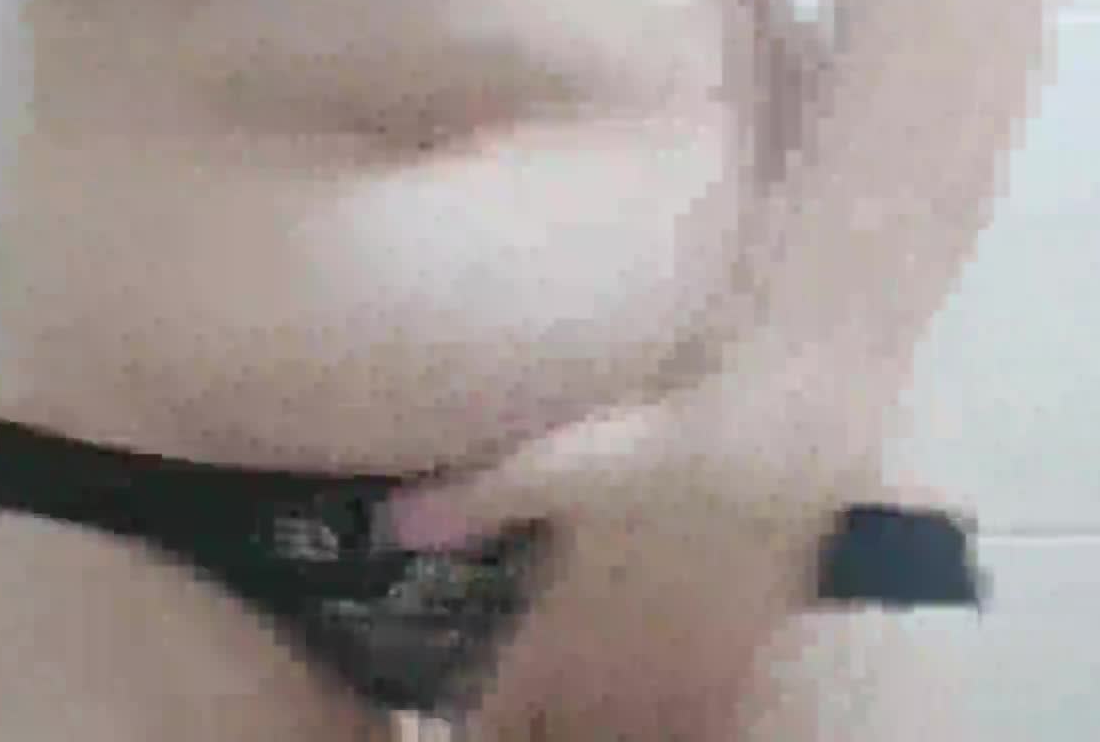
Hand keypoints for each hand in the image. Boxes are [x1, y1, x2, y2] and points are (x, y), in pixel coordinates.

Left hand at [377, 346, 894, 735]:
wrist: (762, 451)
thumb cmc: (652, 447)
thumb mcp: (551, 464)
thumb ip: (475, 501)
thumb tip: (397, 520)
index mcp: (560, 625)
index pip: (502, 712)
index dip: (478, 725)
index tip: (465, 724)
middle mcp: (614, 667)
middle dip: (540, 736)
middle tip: (527, 727)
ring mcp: (678, 678)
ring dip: (606, 738)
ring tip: (590, 729)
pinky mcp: (738, 672)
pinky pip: (703, 735)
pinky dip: (678, 732)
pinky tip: (669, 722)